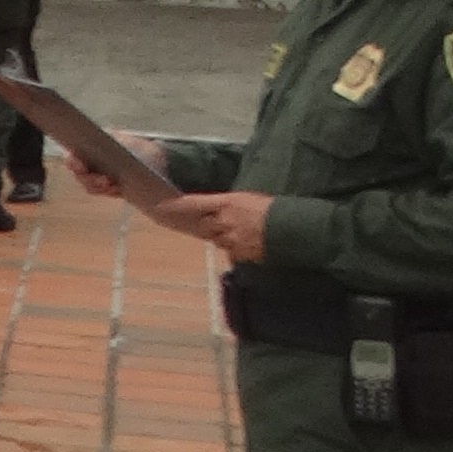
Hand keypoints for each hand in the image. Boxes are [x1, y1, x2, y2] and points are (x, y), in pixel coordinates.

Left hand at [151, 190, 274, 263]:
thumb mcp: (247, 199)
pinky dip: (234, 247)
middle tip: (207, 221)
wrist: (290, 227)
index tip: (162, 206)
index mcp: (226, 203)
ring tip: (236, 230)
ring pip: (216, 239)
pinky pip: (230, 251)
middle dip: (203, 224)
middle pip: (203, 225)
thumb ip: (227, 205)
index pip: (194, 204)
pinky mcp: (238, 252)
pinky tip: (247, 241)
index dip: (177, 206)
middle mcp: (223, 221)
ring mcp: (230, 238)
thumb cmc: (271, 209)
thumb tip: (217, 210)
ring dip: (220, 236)